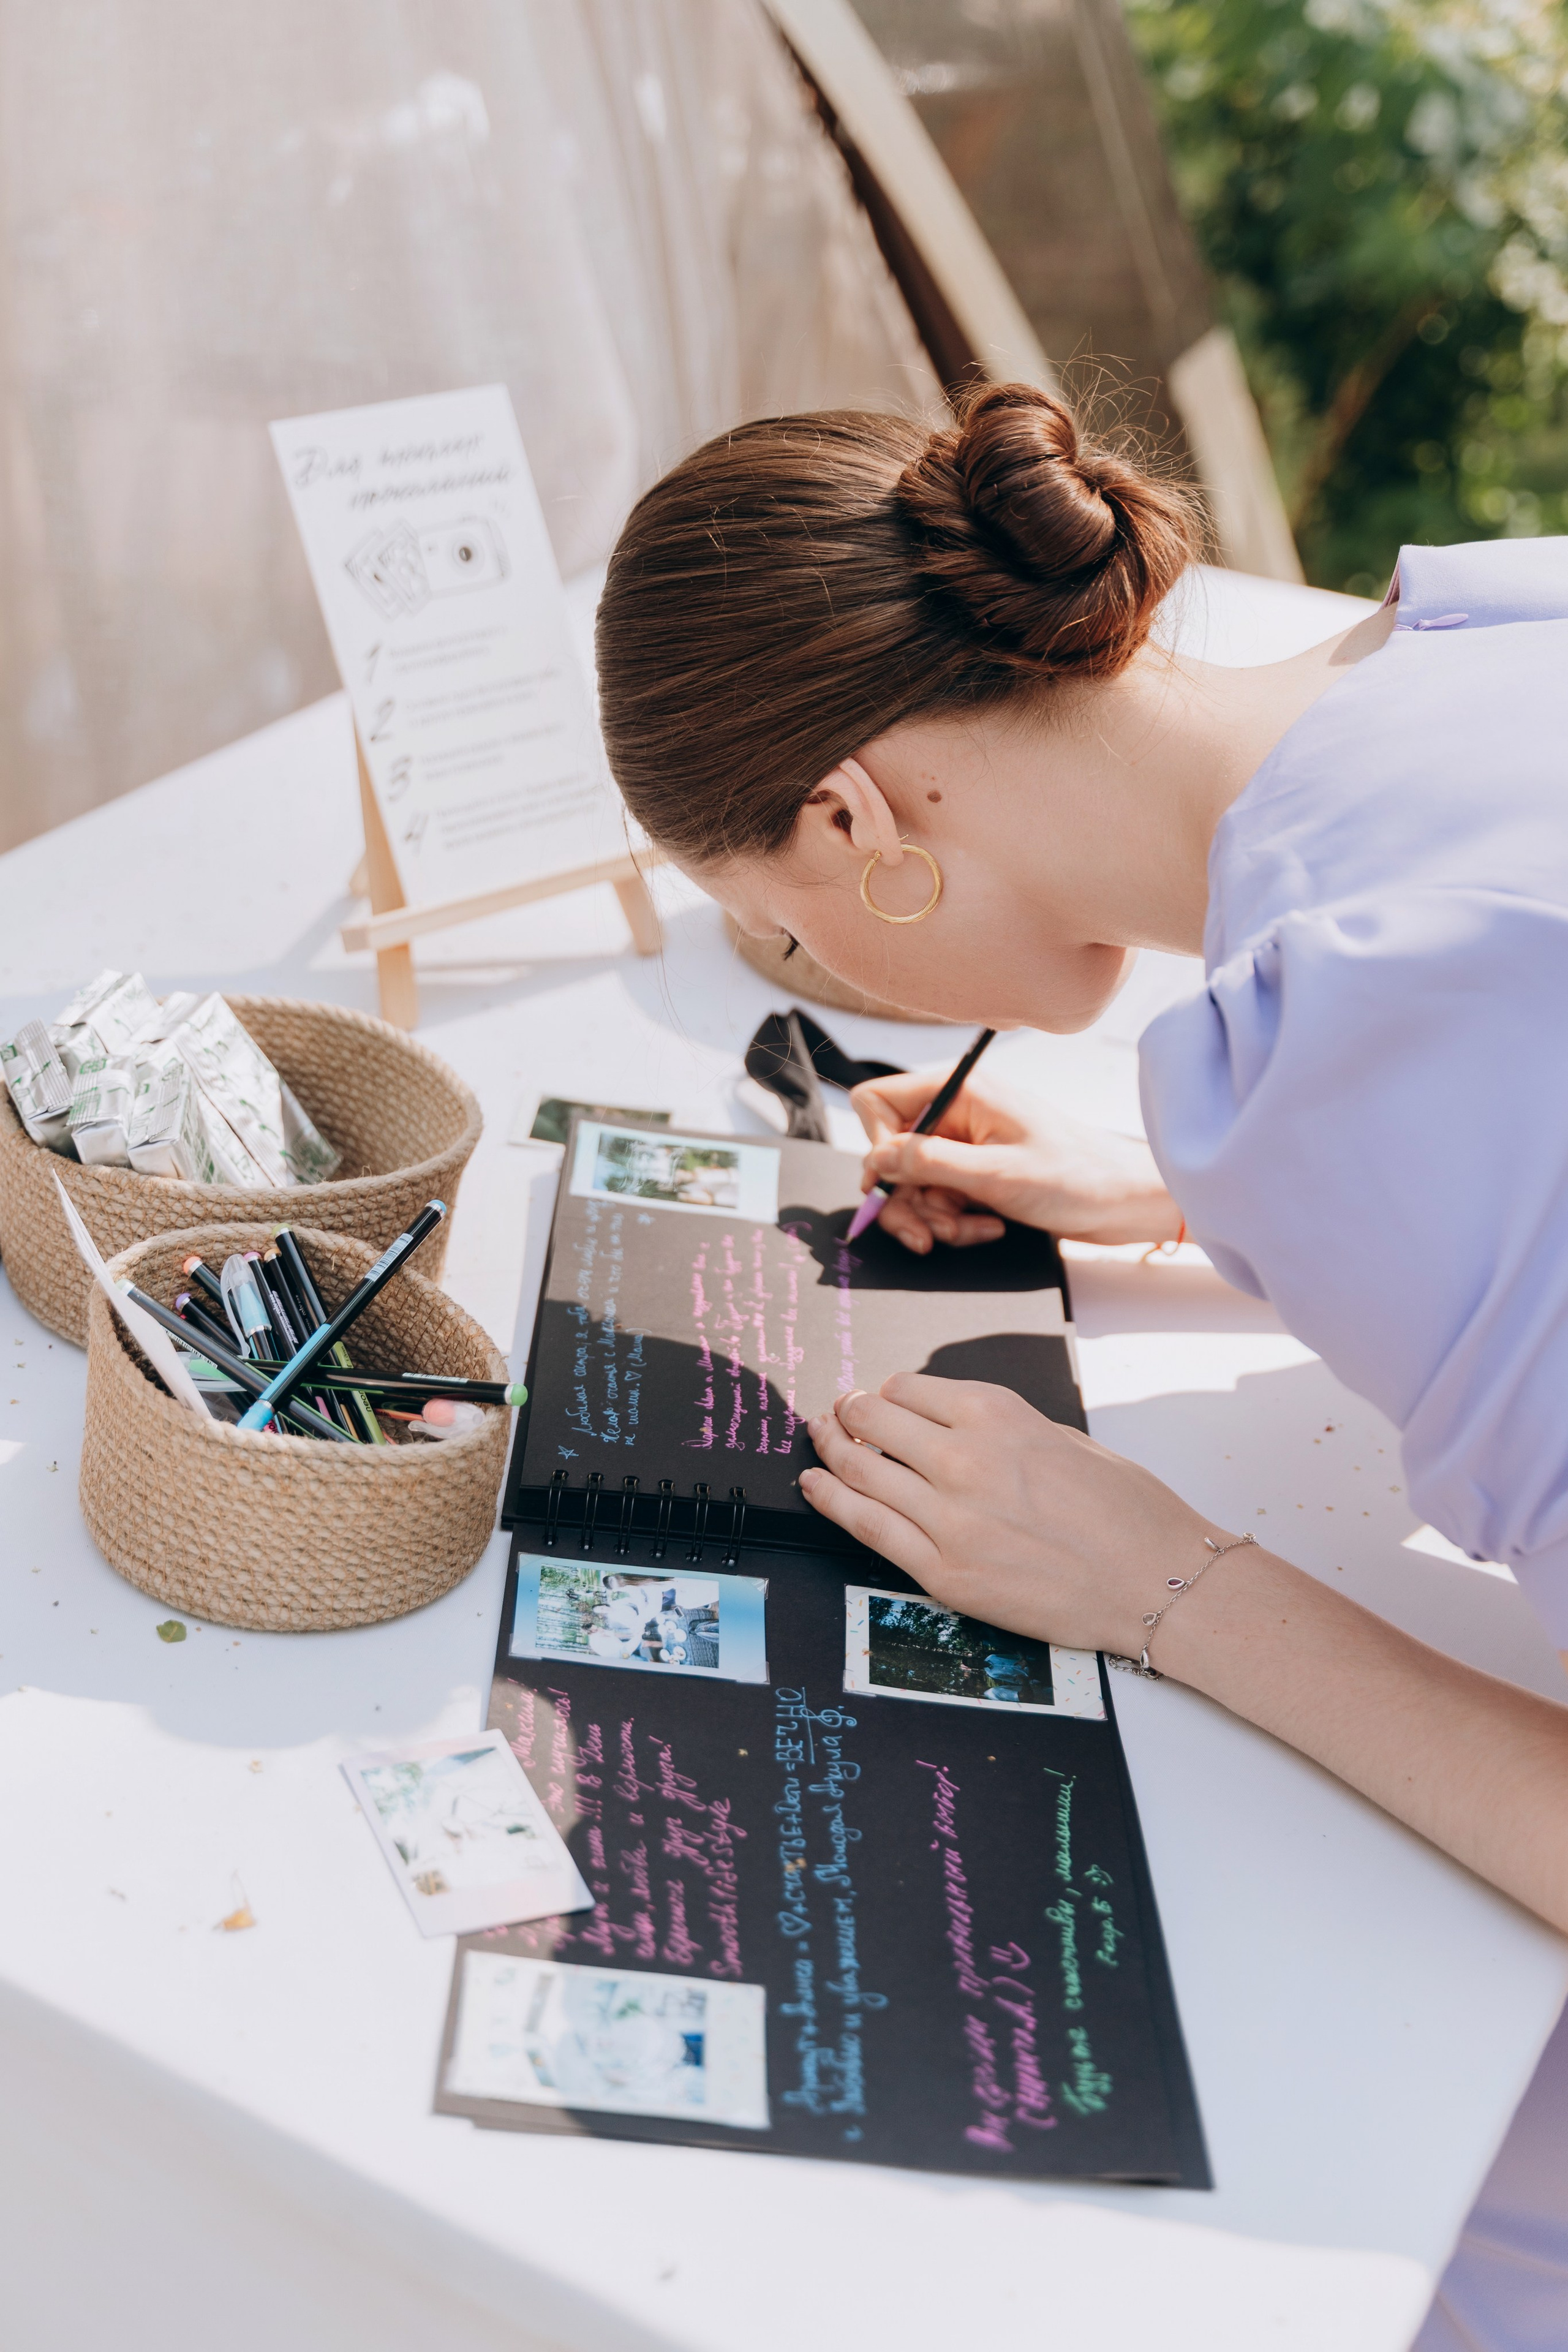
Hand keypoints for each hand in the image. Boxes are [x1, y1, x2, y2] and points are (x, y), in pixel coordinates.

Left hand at [802, 1375, 1224, 1660]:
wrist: (1158, 1583)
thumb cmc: (1129, 1512)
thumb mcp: (1065, 1438)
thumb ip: (1001, 1428)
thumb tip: (949, 1424)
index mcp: (998, 1414)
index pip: (909, 1388)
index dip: (886, 1392)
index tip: (877, 1398)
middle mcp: (964, 1458)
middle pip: (873, 1422)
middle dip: (849, 1413)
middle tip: (838, 1413)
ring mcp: (949, 1519)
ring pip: (860, 1471)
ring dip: (829, 1449)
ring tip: (817, 1438)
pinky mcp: (944, 1573)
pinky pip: (867, 1529)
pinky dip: (830, 1500)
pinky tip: (813, 1484)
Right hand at [850, 1066, 1180, 1251]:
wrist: (1125, 1202)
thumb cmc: (1076, 1176)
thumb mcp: (994, 1174)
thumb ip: (927, 1163)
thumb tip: (875, 1159)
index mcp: (960, 1092)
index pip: (879, 1102)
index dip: (876, 1145)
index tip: (893, 1183)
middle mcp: (957, 1113)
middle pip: (891, 1153)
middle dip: (906, 1199)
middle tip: (927, 1234)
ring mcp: (966, 1145)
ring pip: (913, 1185)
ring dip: (933, 1217)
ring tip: (969, 1230)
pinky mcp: (977, 1174)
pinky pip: (940, 1201)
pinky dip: (956, 1222)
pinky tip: (987, 1228)